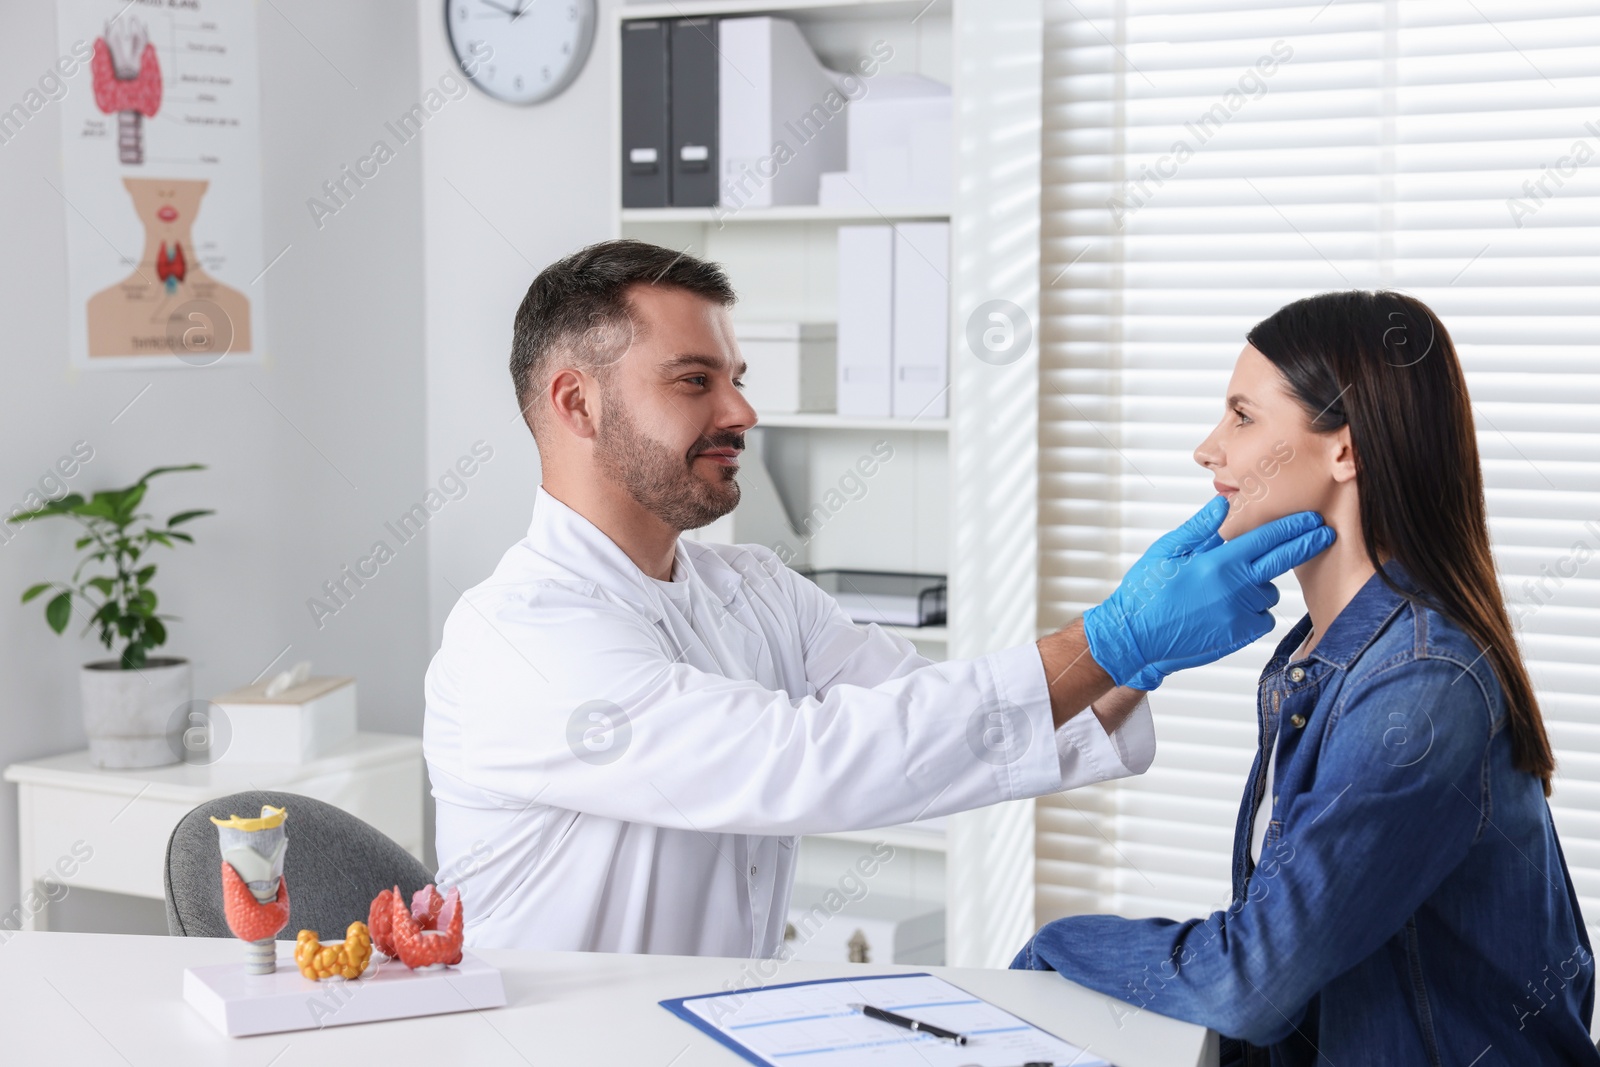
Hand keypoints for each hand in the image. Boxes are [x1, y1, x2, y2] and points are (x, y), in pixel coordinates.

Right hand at [1081, 496, 1334, 689]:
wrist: (1135, 638)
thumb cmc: (1146, 592)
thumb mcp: (1167, 551)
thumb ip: (1200, 528)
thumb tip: (1224, 503)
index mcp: (1218, 563)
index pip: (1267, 539)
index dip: (1293, 526)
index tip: (1312, 518)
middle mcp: (1235, 589)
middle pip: (1282, 561)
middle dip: (1307, 544)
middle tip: (1324, 533)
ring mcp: (1240, 616)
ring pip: (1269, 592)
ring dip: (1260, 584)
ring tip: (1231, 585)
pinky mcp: (1239, 637)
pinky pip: (1261, 618)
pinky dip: (1253, 611)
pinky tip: (1230, 608)